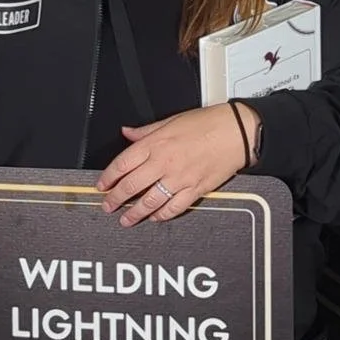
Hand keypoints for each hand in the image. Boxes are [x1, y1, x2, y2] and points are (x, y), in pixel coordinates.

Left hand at [99, 105, 256, 227]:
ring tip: (126, 219)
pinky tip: (155, 218)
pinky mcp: (195, 189)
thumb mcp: (171, 121)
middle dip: (115, 199)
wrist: (237, 132)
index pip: (123, 164)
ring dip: (135, 213)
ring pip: (150, 201)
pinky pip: (174, 207)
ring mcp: (180, 178)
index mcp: (156, 143)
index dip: (108, 177)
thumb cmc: (207, 124)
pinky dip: (162, 215)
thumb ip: (146, 131)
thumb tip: (127, 133)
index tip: (102, 186)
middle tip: (107, 206)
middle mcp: (165, 162)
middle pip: (131, 186)